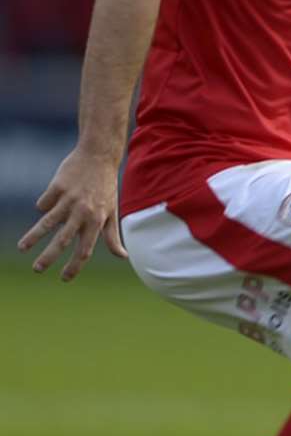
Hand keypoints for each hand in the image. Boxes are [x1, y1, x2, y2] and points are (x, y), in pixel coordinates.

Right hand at [18, 147, 127, 280]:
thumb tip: (123, 257)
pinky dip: (44, 204)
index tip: (64, 278)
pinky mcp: (56, 187)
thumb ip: (112, 236)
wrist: (99, 157)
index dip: (74, 266)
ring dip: (33, 237)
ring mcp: (68, 200)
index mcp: (96, 221)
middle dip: (49, 257)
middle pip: (63, 240)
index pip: (85, 250)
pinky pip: (44, 202)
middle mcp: (83, 212)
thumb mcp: (112, 212)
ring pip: (47, 222)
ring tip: (22, 248)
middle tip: (37, 270)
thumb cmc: (105, 188)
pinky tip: (50, 201)